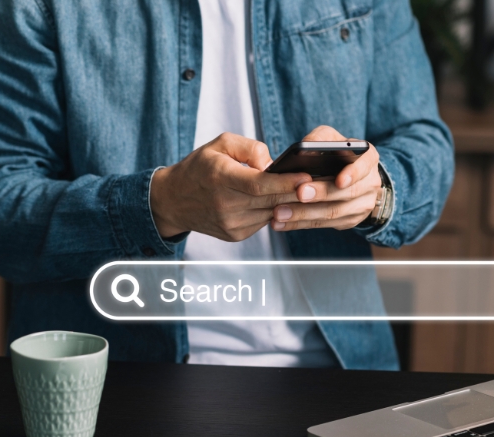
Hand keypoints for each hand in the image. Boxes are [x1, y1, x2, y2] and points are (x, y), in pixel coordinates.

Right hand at [150, 133, 311, 240]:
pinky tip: (278, 201)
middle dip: (297, 193)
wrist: (174, 200)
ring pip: (271, 213)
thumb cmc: (201, 167)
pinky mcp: (235, 235)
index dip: (286, 183)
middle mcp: (225, 204)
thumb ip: (250, 148)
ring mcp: (230, 223)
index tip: (308, 177)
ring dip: (289, 204)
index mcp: (220, 178)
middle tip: (319, 184)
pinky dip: (272, 211)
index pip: (260, 185)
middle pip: (270, 201)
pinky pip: (263, 222)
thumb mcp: (220, 144)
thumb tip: (274, 164)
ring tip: (303, 191)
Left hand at [270, 126, 381, 231]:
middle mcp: (370, 184)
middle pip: (347, 193)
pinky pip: (324, 224)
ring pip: (333, 213)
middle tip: (299, 193)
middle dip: (321, 194)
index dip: (353, 174)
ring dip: (304, 214)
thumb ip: (320, 139)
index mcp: (368, 159)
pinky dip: (301, 224)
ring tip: (280, 212)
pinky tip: (282, 223)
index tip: (339, 181)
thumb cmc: (338, 155)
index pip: (365, 166)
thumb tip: (304, 147)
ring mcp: (362, 205)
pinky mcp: (349, 221)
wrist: (353, 178)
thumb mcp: (332, 139)